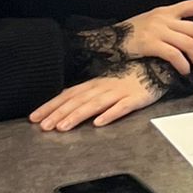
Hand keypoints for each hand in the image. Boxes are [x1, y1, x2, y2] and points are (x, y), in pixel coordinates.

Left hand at [30, 65, 164, 131]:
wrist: (158, 65)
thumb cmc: (130, 77)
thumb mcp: (106, 83)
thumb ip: (87, 93)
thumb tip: (65, 102)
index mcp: (94, 84)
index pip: (68, 95)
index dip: (51, 106)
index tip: (34, 118)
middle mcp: (103, 87)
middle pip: (78, 101)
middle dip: (59, 114)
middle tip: (44, 127)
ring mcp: (119, 92)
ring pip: (95, 104)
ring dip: (77, 115)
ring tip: (63, 127)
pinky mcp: (135, 99)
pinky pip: (122, 107)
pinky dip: (110, 114)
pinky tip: (99, 123)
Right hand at [119, 0, 192, 79]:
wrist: (106, 40)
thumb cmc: (131, 35)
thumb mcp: (152, 22)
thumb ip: (171, 26)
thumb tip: (192, 37)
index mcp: (167, 11)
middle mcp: (165, 18)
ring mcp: (157, 31)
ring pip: (190, 44)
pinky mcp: (150, 44)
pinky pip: (174, 55)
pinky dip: (183, 65)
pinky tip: (185, 72)